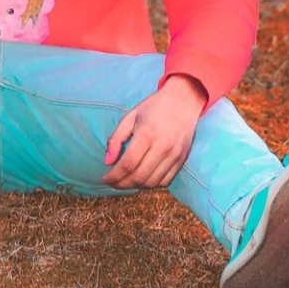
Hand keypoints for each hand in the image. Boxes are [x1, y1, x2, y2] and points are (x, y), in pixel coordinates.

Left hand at [101, 74, 206, 189]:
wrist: (183, 101)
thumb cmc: (154, 107)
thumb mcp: (130, 117)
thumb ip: (116, 139)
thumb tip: (107, 161)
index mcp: (147, 134)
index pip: (128, 164)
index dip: (114, 176)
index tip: (105, 178)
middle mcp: (163, 147)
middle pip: (140, 177)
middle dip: (122, 184)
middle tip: (112, 183)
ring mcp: (175, 155)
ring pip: (152, 182)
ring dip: (136, 186)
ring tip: (125, 181)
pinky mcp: (182, 159)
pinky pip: (166, 181)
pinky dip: (152, 184)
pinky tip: (142, 179)